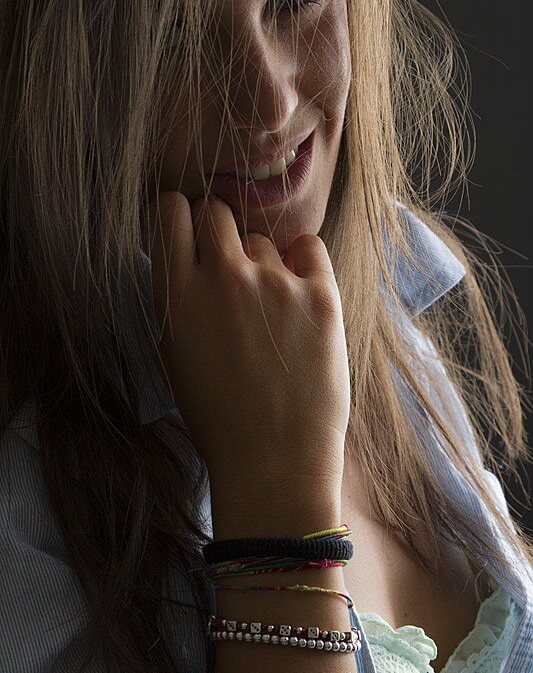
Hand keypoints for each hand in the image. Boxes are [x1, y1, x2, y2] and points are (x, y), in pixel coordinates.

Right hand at [143, 192, 350, 507]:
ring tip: (269, 311)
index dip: (180, 215)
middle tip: (229, 265)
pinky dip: (302, 261)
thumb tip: (189, 253)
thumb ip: (177, 296)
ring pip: (263, 240)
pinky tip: (298, 289)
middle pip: (216, 212)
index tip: (189, 229)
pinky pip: (309, 247)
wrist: (273, 461)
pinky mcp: (321, 295)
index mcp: (178, 294)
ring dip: (262, 263)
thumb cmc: (218, 416)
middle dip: (218, 230)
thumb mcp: (174, 353)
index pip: (171, 210)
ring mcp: (276, 284)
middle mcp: (224, 277)